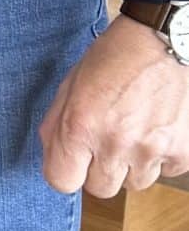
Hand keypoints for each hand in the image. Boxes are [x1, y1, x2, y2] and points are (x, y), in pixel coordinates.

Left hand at [40, 16, 188, 197]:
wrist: (163, 40)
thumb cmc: (113, 58)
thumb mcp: (71, 85)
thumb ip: (57, 126)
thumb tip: (54, 159)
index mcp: (79, 126)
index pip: (62, 182)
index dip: (66, 172)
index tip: (73, 162)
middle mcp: (116, 144)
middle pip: (101, 189)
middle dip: (99, 170)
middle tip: (107, 141)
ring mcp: (152, 151)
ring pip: (136, 183)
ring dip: (132, 164)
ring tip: (135, 130)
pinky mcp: (184, 152)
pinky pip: (166, 171)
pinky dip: (162, 156)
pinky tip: (157, 127)